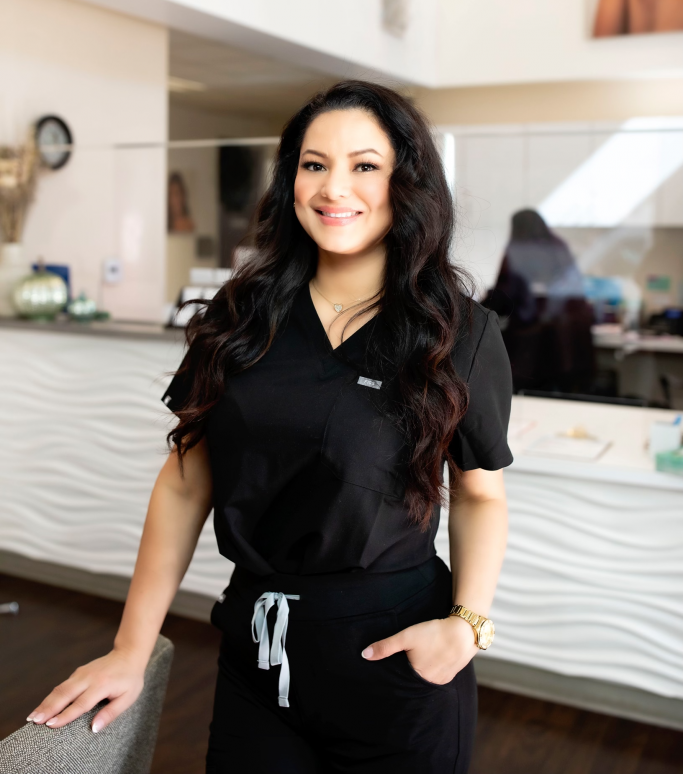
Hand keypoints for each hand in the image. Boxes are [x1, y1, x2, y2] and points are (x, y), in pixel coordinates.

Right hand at [26, 648, 145, 732]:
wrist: (129, 654)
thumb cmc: (130, 679)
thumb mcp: (128, 697)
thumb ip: (111, 713)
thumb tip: (94, 728)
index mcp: (102, 685)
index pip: (81, 703)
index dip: (65, 715)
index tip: (51, 725)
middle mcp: (89, 677)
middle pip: (65, 694)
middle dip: (48, 708)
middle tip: (34, 721)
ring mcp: (82, 673)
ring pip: (60, 688)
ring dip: (46, 702)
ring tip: (32, 716)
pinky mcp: (78, 672)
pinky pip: (62, 685)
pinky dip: (51, 696)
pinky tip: (43, 706)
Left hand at [361, 615, 478, 684]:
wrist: (464, 631)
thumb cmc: (434, 633)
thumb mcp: (406, 637)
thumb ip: (385, 646)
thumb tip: (364, 655)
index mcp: (418, 678)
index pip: (402, 679)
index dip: (397, 672)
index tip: (395, 664)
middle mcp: (431, 683)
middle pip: (415, 679)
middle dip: (410, 670)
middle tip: (409, 657)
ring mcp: (443, 679)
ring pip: (427, 676)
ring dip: (423, 669)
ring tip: (421, 656)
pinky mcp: (452, 673)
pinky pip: (438, 674)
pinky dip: (434, 667)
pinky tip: (433, 657)